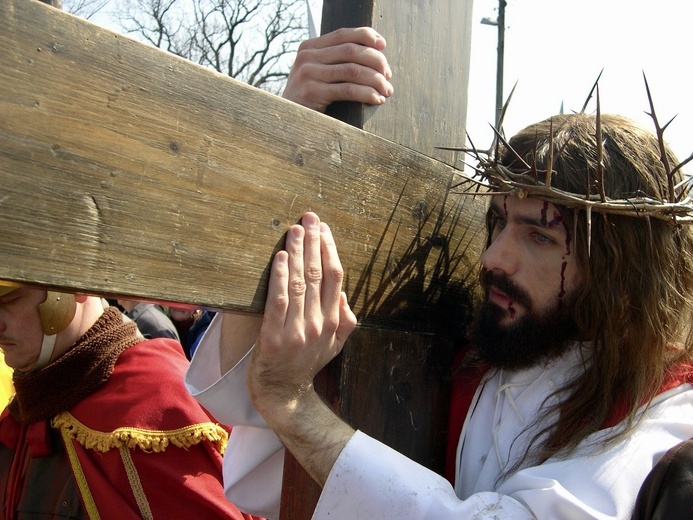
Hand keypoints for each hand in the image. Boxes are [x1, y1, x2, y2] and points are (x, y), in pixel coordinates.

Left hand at [247, 212, 356, 416]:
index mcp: (334, 321)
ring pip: (299, 283)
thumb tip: (344, 295)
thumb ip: (345, 321)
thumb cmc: (307, 364)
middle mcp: (319, 324)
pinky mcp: (273, 337)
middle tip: (309, 217)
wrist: (283, 392)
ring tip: (294, 230)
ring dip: (297, 253)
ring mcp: (297, 331)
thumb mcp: (335, 345)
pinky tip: (281, 257)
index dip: (329, 249)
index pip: (335, 277)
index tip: (322, 228)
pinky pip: (278, 301)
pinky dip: (280, 277)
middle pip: (319, 274)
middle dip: (313, 242)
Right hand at [282, 27, 393, 112]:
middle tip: (388, 75)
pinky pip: (348, 90)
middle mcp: (307, 57)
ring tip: (386, 90)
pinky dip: (367, 94)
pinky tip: (376, 99)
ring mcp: (308, 74)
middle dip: (376, 61)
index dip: (366, 36)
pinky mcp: (312, 93)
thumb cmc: (307, 99)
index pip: (343, 34)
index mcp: (309, 47)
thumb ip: (334, 61)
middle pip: (351, 51)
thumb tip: (373, 54)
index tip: (383, 45)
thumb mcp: (316, 74)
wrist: (286, 119)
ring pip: (353, 70)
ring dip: (375, 80)